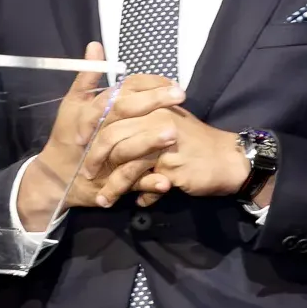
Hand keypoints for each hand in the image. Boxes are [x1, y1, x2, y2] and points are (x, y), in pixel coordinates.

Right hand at [12, 42, 186, 229]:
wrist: (56, 177)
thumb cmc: (68, 135)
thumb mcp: (73, 104)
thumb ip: (87, 77)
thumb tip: (95, 46)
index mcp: (92, 112)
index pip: (119, 91)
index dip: (146, 85)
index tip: (172, 82)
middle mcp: (98, 132)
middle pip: (123, 112)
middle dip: (152, 102)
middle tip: (180, 95)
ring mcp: (104, 158)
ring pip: (126, 148)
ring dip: (149, 141)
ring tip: (174, 133)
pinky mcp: (109, 184)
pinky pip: (129, 184)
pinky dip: (147, 184)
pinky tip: (166, 181)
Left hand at [93, 106, 250, 206]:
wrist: (229, 160)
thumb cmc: (193, 141)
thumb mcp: (165, 122)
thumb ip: (138, 120)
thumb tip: (104, 127)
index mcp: (151, 105)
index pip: (110, 112)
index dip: (90, 127)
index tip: (76, 142)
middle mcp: (155, 120)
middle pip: (112, 137)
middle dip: (95, 158)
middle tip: (86, 173)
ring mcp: (163, 145)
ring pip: (127, 166)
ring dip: (113, 186)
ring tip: (103, 199)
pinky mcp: (172, 168)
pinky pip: (147, 185)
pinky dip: (142, 195)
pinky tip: (138, 202)